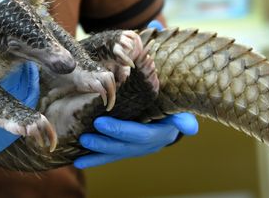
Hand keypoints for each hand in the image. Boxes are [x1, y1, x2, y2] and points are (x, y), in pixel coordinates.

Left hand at [0, 35, 39, 171]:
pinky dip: (35, 80)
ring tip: (36, 47)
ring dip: (30, 61)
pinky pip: (30, 91)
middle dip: (17, 46)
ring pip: (23, 72)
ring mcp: (7, 92)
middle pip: (8, 58)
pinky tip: (37, 69)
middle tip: (24, 33)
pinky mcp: (17, 106)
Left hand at [73, 20, 198, 168]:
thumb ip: (151, 50)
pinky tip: (78, 162)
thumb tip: (152, 23)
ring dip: (104, 147)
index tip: (184, 125)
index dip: (182, 123)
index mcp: (169, 117)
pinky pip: (110, 157)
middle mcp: (156, 136)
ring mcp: (138, 146)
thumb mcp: (150, 70)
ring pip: (123, 151)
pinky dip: (95, 160)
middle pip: (143, 139)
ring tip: (84, 140)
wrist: (146, 113)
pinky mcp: (123, 151)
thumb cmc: (148, 90)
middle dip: (122, 132)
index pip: (178, 121)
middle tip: (100, 124)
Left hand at [74, 114, 197, 168]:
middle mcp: (148, 146)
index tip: (100, 122)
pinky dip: (94, 159)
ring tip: (79, 151)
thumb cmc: (173, 107)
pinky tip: (78, 161)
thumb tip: (189, 127)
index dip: (120, 130)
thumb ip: (183, 119)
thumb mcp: (181, 110)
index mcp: (160, 134)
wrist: (172, 116)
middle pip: (124, 147)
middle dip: (104, 143)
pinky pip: (110, 156)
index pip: (139, 134)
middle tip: (84, 137)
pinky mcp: (127, 149)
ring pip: (115, 154)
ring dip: (97, 153)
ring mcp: (136, 149)